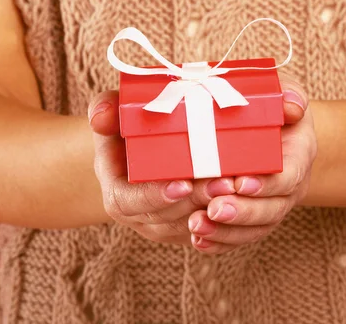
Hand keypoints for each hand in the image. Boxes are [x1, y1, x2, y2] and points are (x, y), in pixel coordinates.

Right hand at [88, 91, 235, 244]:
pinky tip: (246, 200)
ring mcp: (165, 226)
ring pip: (192, 228)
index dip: (155, 196)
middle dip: (197, 201)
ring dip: (217, 212)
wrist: (140, 154)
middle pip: (168, 218)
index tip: (182, 183)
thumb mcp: (113, 118)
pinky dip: (227, 220)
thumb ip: (105, 110)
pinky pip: (208, 234)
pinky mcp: (188, 228)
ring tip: (240, 188)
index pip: (130, 202)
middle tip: (225, 182)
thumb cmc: (127, 133)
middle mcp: (140, 217)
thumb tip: (99, 116)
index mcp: (118, 193)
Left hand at [188, 75, 316, 253]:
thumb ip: (288, 93)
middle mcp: (288, 187)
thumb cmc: (271, 105)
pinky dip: (219, 241)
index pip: (289, 176)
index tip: (241, 184)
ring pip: (254, 228)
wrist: (272, 128)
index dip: (267, 184)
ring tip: (196, 225)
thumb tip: (292, 105)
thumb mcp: (281, 91)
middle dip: (242, 212)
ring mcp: (270, 205)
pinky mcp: (251, 218)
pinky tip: (197, 239)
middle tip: (213, 208)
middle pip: (271, 210)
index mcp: (298, 156)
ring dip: (225, 231)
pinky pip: (239, 237)